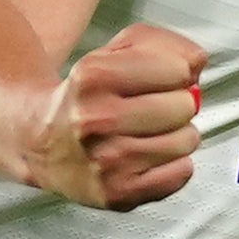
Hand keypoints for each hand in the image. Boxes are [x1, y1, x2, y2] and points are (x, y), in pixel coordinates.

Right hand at [21, 24, 204, 209]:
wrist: (40, 142)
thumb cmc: (88, 94)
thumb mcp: (114, 51)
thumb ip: (161, 44)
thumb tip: (197, 62)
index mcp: (94, 76)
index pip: (178, 70)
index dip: (177, 73)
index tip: (160, 80)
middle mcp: (97, 119)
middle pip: (185, 106)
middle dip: (176, 104)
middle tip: (151, 110)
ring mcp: (107, 161)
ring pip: (187, 141)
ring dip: (176, 135)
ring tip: (147, 134)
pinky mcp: (119, 194)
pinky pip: (181, 173)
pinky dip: (173, 165)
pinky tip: (148, 157)